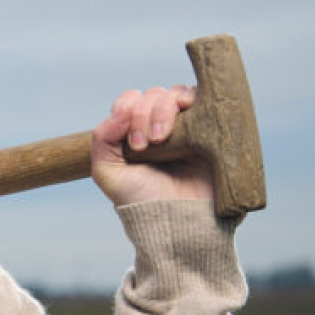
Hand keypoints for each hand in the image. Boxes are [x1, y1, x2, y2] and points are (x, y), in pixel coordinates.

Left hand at [91, 84, 214, 206]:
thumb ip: (102, 139)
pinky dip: (195, 101)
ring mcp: (189, 125)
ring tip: (161, 138)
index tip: (131, 141)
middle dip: (144, 113)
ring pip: (177, 93)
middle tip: (145, 145)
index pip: (130, 100)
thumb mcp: (108, 173)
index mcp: (136, 130)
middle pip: (154, 94)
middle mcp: (163, 124)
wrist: (179, 221)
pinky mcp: (213, 130)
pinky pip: (206, 100)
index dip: (127, 110)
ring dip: (164, 109)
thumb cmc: (143, 201)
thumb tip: (119, 111)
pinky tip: (188, 121)